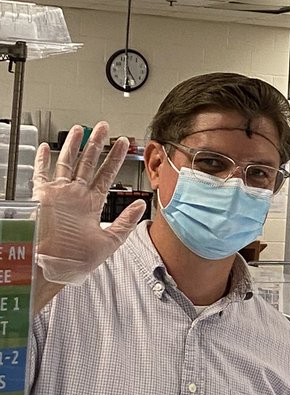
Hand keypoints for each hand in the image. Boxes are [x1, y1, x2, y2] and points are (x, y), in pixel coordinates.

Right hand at [32, 122, 146, 284]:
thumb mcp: (110, 241)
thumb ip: (125, 222)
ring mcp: (60, 194)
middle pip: (89, 162)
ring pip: (68, 162)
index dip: (115, 158)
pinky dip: (43, 160)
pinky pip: (42, 175)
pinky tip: (46, 147)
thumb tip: (142, 205)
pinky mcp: (43, 197)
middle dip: (97, 144)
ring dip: (75, 145)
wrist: (56, 268)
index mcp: (93, 204)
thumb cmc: (79, 260)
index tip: (124, 143)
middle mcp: (77, 196)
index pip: (107, 174)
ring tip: (82, 128)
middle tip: (104, 126)